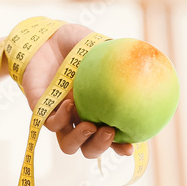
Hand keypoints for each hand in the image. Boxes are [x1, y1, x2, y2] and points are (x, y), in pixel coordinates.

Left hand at [18, 23, 133, 159]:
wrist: (46, 37)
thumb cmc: (76, 43)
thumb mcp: (100, 46)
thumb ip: (120, 55)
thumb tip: (145, 59)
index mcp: (99, 108)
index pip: (112, 137)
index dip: (120, 147)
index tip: (129, 148)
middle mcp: (80, 117)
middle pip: (89, 147)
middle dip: (99, 147)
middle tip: (108, 131)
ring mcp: (60, 116)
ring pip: (68, 144)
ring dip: (79, 140)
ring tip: (89, 126)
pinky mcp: (41, 110)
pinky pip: (50, 124)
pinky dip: (60, 119)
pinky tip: (69, 103)